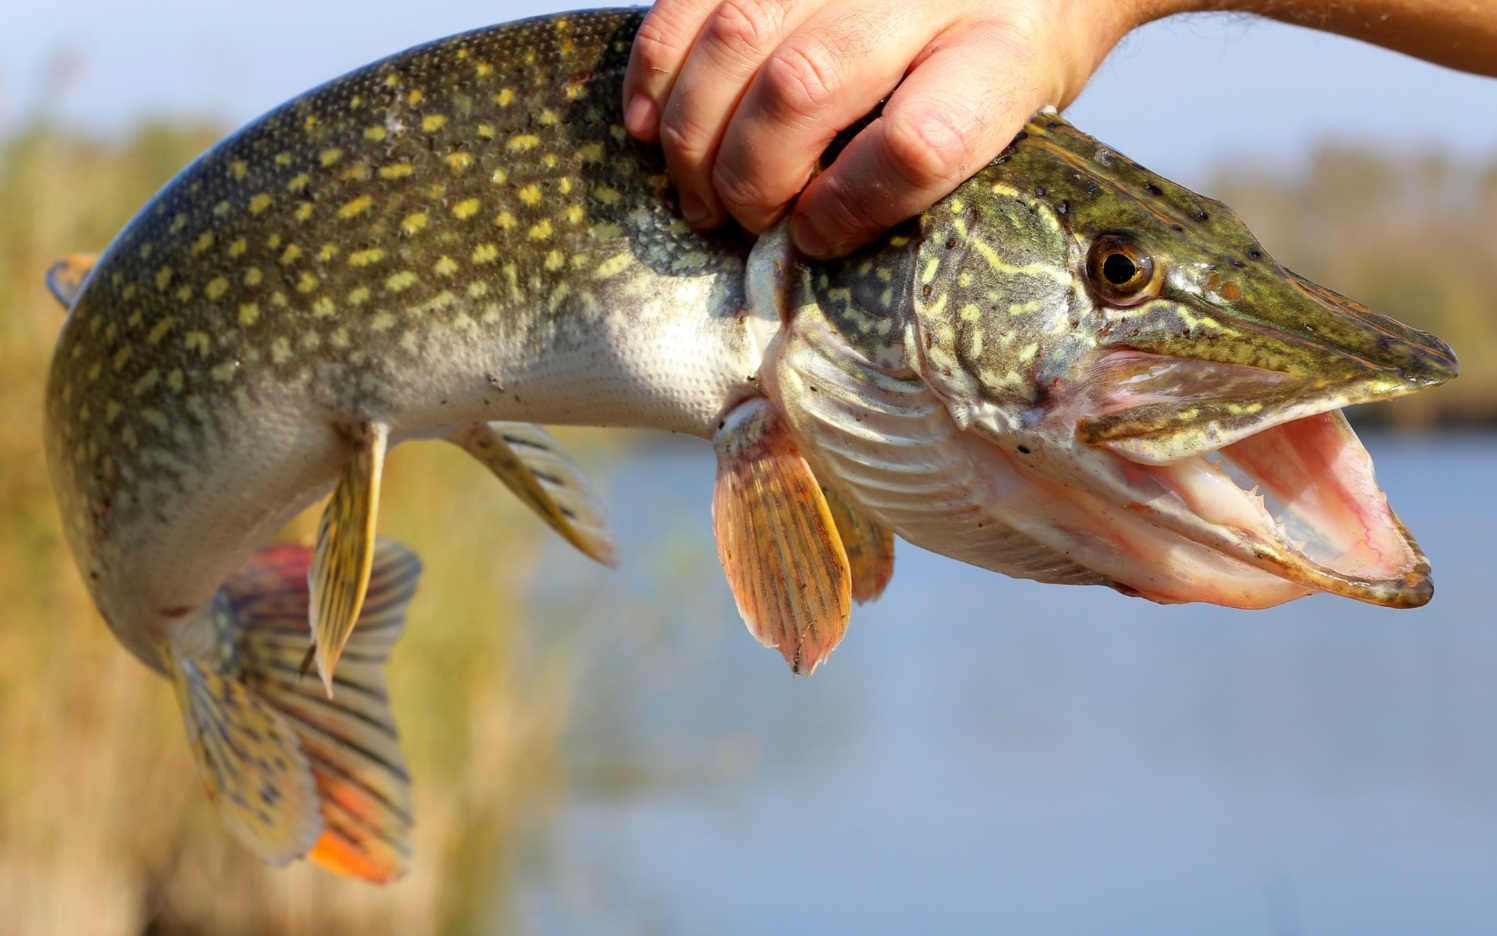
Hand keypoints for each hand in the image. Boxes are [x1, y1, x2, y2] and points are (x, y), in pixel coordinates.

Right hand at [622, 0, 1150, 257]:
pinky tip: (650, 122)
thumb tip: (814, 235)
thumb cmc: (1008, 43)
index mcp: (1004, 48)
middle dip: (751, 174)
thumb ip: (928, 166)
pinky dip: (657, 64)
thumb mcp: (1010, 112)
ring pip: (740, 36)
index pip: (920, 141)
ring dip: (694, 129)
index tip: (814, 236)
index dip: (850, 205)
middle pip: (806, 86)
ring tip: (695, 190)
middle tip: (740, 220)